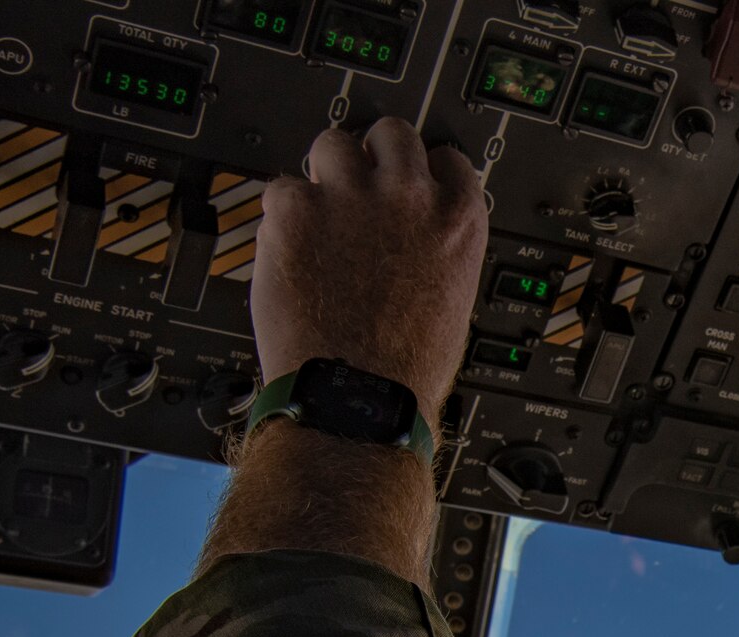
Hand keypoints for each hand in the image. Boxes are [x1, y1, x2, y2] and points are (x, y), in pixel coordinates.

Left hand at [250, 119, 487, 422]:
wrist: (357, 401)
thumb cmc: (404, 369)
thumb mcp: (449, 299)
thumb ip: (434, 248)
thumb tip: (412, 233)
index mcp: (457, 220)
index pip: (445, 158)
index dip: (421, 172)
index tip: (405, 185)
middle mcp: (408, 196)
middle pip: (390, 134)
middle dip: (371, 156)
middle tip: (355, 188)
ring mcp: (350, 198)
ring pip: (331, 145)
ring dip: (322, 175)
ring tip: (316, 218)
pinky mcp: (296, 211)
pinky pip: (280, 189)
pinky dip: (280, 218)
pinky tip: (289, 252)